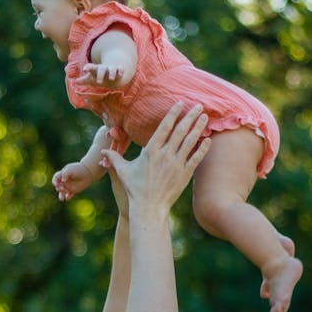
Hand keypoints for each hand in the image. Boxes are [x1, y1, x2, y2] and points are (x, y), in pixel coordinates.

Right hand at [52, 162, 95, 201]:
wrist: (87, 173)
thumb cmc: (78, 169)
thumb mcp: (70, 169)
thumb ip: (65, 174)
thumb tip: (63, 181)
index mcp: (62, 175)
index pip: (55, 179)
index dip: (54, 181)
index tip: (56, 184)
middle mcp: (64, 181)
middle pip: (58, 186)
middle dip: (59, 188)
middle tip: (63, 188)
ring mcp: (68, 186)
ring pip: (62, 192)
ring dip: (61, 195)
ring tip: (62, 198)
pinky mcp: (73, 191)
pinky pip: (68, 195)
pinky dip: (67, 197)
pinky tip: (67, 198)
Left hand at [81, 62, 125, 86]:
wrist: (112, 72)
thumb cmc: (99, 76)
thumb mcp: (92, 78)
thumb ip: (84, 80)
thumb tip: (75, 82)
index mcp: (96, 70)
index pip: (91, 67)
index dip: (88, 68)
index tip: (84, 70)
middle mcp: (104, 68)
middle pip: (101, 69)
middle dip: (100, 75)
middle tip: (99, 82)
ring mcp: (111, 68)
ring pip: (112, 69)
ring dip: (112, 73)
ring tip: (111, 78)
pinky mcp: (119, 70)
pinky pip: (120, 69)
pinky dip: (120, 71)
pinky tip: (120, 74)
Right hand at [101, 103, 209, 218]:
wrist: (149, 208)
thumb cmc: (135, 190)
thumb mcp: (123, 172)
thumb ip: (114, 158)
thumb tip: (102, 151)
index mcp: (151, 151)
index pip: (164, 127)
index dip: (173, 113)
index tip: (180, 103)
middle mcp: (165, 155)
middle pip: (180, 131)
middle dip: (190, 116)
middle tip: (199, 105)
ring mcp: (176, 165)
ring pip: (190, 142)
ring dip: (198, 128)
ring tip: (204, 117)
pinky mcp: (184, 175)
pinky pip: (196, 158)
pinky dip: (202, 148)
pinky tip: (208, 139)